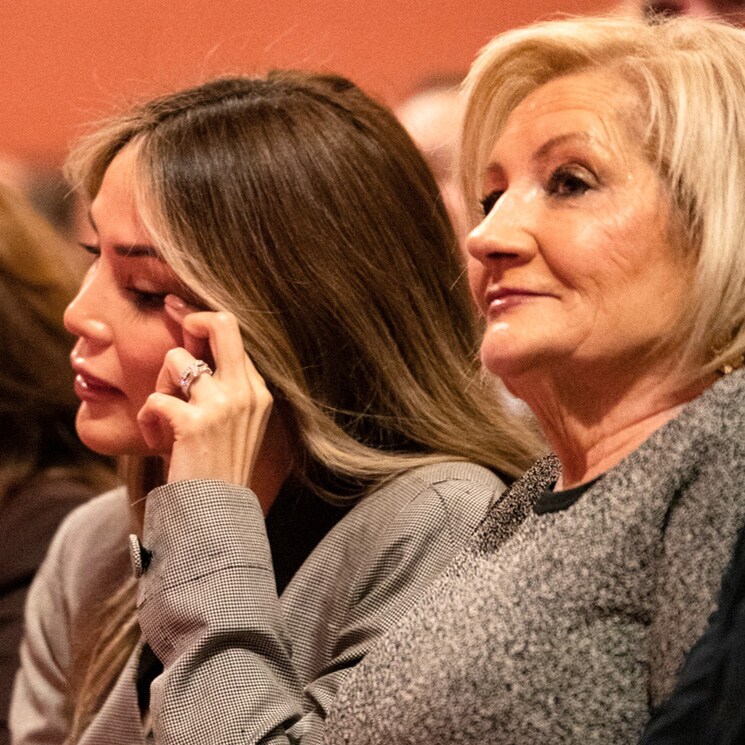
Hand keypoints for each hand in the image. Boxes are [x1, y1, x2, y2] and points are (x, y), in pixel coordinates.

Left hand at [137, 295, 272, 486]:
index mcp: (257, 391)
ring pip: (176, 361)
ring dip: (161, 387)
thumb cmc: (217, 469)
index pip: (233, 336)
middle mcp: (246, 392)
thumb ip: (219, 386)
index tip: (181, 312)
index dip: (202, 323)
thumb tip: (189, 349)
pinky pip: (156, 400)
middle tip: (173, 320)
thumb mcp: (231, 423)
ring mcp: (224, 405)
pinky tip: (159, 442)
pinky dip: (149, 420)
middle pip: (222, 324)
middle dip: (192, 319)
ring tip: (165, 418)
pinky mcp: (196, 423)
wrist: (217, 515)